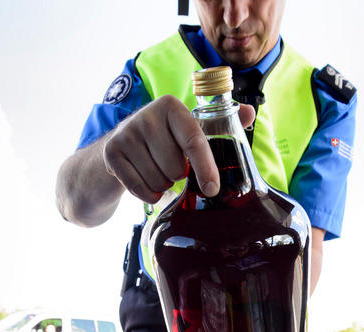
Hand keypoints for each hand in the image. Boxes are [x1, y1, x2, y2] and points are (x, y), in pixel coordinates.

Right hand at [102, 95, 254, 202]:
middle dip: (178, 175)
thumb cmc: (162, 141)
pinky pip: (139, 188)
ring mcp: (126, 134)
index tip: (213, 188)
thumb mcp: (188, 129)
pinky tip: (145, 182)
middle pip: (175, 166)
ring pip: (159, 179)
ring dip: (162, 184)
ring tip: (156, 171)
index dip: (205, 167)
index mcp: (170, 106)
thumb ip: (220, 122)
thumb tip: (251, 112)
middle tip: (171, 166)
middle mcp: (146, 115)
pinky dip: (147, 194)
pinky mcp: (111, 153)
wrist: (117, 150)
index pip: (193, 140)